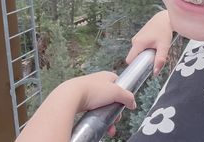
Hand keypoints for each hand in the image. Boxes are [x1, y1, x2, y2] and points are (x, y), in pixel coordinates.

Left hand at [16, 72, 134, 141]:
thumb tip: (133, 102)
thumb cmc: (92, 90)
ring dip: (108, 118)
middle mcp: (98, 83)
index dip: (124, 95)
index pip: (119, 84)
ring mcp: (90, 92)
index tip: (125, 105)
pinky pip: (94, 111)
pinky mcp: (83, 101)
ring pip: (103, 107)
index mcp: (107, 76)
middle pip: (112, 99)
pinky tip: (100, 125)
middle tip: (115, 119)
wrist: (71, 96)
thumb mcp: (116, 92)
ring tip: (109, 127)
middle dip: (115, 111)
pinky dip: (98, 118)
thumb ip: (127, 97)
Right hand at [126, 10, 172, 74]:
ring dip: (145, 55)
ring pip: (137, 53)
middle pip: (134, 57)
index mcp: (138, 43)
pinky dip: (145, 50)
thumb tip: (155, 72)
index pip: (130, 60)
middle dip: (142, 61)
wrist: (164, 18)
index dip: (134, 67)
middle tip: (154, 59)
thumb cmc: (164, 30)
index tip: (143, 70)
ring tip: (156, 51)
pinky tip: (154, 46)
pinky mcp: (139, 37)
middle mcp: (134, 41)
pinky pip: (139, 48)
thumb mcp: (164, 46)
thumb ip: (160, 59)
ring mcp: (136, 38)